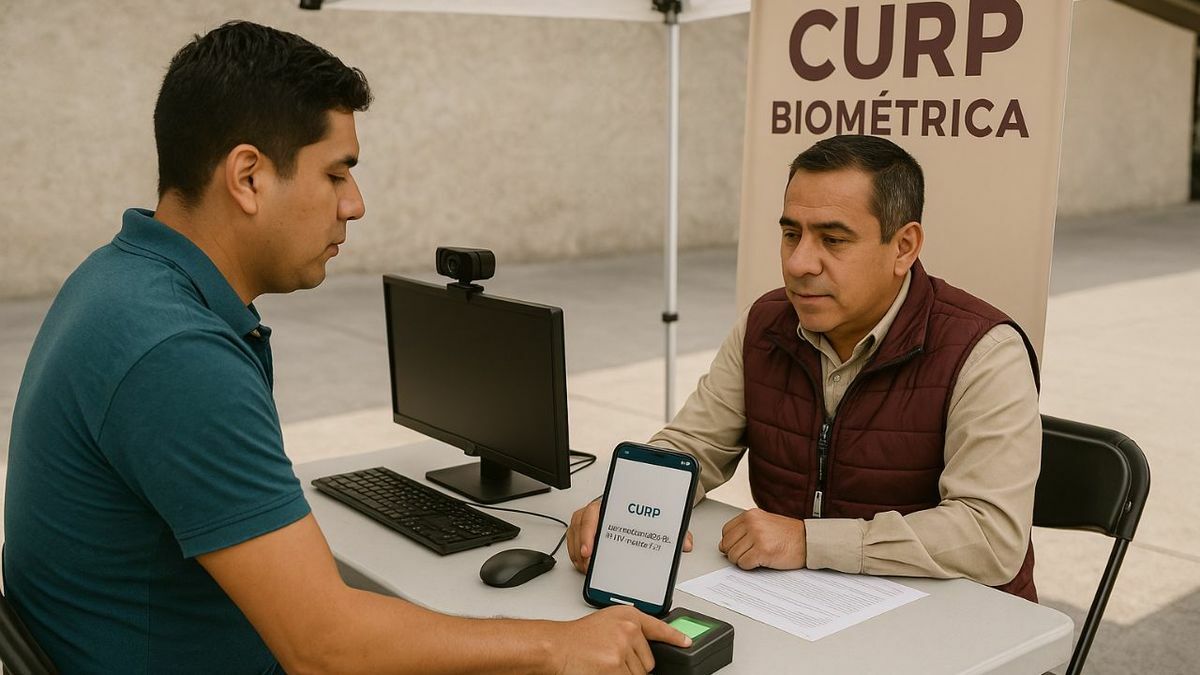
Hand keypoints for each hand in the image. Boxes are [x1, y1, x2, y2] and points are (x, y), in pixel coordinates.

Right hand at [551, 606, 691, 674]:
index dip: (675, 637)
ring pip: (638, 674)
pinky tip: (602, 670)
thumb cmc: (576, 638)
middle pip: (648, 661)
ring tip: (603, 664)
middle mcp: (629, 629)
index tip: (686, 642)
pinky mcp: (616, 666)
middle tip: (609, 658)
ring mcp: (623, 648)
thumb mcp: (607, 623)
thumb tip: (644, 646)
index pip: (659, 627)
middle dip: (632, 665)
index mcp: (628, 616)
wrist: (556, 646)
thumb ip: (629, 630)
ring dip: (624, 674)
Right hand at [566, 498, 692, 572]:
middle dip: (582, 545)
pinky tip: (585, 565)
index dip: (589, 530)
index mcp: (613, 502)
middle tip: (588, 563)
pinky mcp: (587, 529)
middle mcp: (600, 509)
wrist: (644, 505)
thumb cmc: (646, 513)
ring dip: (578, 551)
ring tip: (588, 568)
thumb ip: (674, 531)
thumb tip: (686, 543)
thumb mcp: (661, 521)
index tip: (591, 548)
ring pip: (575, 532)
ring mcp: (591, 519)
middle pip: (581, 524)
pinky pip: (575, 539)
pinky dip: (577, 553)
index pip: (595, 512)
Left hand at [718, 508, 806, 569]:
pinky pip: (743, 564)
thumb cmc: (788, 534)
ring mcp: (757, 537)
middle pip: (727, 545)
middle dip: (736, 553)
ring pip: (734, 556)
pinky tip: (761, 561)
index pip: (726, 532)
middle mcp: (752, 523)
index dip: (731, 543)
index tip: (741, 547)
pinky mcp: (762, 551)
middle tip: (750, 554)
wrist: (808, 541)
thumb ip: (744, 530)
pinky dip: (750, 566)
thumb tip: (723, 545)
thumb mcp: (764, 523)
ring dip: (743, 560)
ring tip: (757, 557)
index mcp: (750, 515)